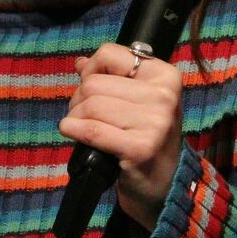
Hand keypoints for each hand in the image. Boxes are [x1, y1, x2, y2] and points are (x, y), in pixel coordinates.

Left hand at [58, 43, 183, 230]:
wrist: (165, 184)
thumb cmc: (147, 136)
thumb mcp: (138, 101)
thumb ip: (112, 77)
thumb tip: (81, 63)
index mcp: (165, 76)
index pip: (110, 54)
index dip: (92, 68)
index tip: (90, 86)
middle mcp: (164, 95)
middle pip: (94, 83)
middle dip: (80, 99)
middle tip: (86, 115)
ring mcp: (154, 122)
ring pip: (90, 105)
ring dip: (76, 117)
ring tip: (84, 127)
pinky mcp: (140, 148)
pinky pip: (92, 130)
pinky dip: (74, 129)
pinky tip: (71, 131)